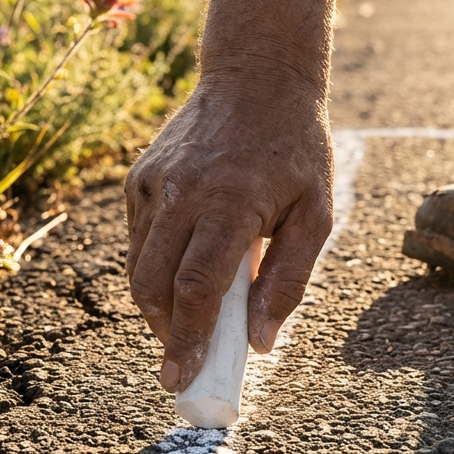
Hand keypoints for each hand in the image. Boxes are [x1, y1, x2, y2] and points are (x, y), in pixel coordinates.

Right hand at [125, 74, 333, 392]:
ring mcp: (154, 182)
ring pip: (138, 266)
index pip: (197, 287)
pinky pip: (137, 240)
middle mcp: (183, 192)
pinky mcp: (139, 177)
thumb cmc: (295, 150)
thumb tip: (260, 341)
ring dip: (156, 306)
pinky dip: (153, 269)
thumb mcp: (315, 213)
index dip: (188, 339)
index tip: (182, 377)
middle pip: (154, 284)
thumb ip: (289, 280)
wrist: (256, 76)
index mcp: (231, 202)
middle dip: (164, 332)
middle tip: (183, 362)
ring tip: (186, 324)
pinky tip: (181, 272)